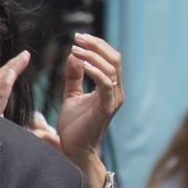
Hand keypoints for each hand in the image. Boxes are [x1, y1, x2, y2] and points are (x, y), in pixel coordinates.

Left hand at [53, 34, 124, 175]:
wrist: (75, 149)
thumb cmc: (74, 126)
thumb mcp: (71, 95)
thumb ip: (73, 77)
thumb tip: (73, 56)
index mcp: (109, 88)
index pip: (110, 59)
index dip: (96, 45)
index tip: (77, 37)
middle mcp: (116, 91)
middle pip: (114, 59)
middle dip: (96, 45)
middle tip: (77, 37)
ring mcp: (113, 99)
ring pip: (111, 68)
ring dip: (92, 55)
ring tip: (74, 49)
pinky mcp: (106, 107)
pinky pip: (105, 83)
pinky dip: (94, 71)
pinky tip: (80, 64)